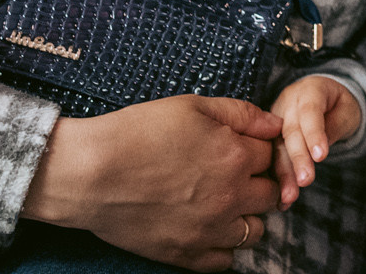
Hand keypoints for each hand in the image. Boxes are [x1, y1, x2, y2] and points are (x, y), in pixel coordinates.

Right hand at [23, 94, 281, 271]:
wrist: (90, 173)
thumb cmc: (138, 133)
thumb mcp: (192, 106)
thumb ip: (241, 114)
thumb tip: (274, 124)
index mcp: (235, 157)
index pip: (271, 156)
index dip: (257, 148)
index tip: (241, 147)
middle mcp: (230, 197)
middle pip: (270, 195)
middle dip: (258, 182)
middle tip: (235, 175)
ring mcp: (209, 231)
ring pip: (254, 232)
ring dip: (246, 216)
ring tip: (224, 203)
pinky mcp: (185, 255)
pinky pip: (225, 261)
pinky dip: (223, 247)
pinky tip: (208, 228)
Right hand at [269, 75, 363, 208]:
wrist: (326, 100)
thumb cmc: (340, 105)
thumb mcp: (348, 111)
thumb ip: (335, 125)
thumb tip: (319, 150)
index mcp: (309, 89)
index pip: (310, 111)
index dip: (314, 133)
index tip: (321, 156)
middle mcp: (287, 102)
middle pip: (290, 131)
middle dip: (298, 158)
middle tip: (305, 181)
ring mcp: (275, 119)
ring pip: (277, 148)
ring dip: (283, 174)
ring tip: (288, 197)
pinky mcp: (270, 137)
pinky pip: (272, 158)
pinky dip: (278, 179)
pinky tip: (281, 200)